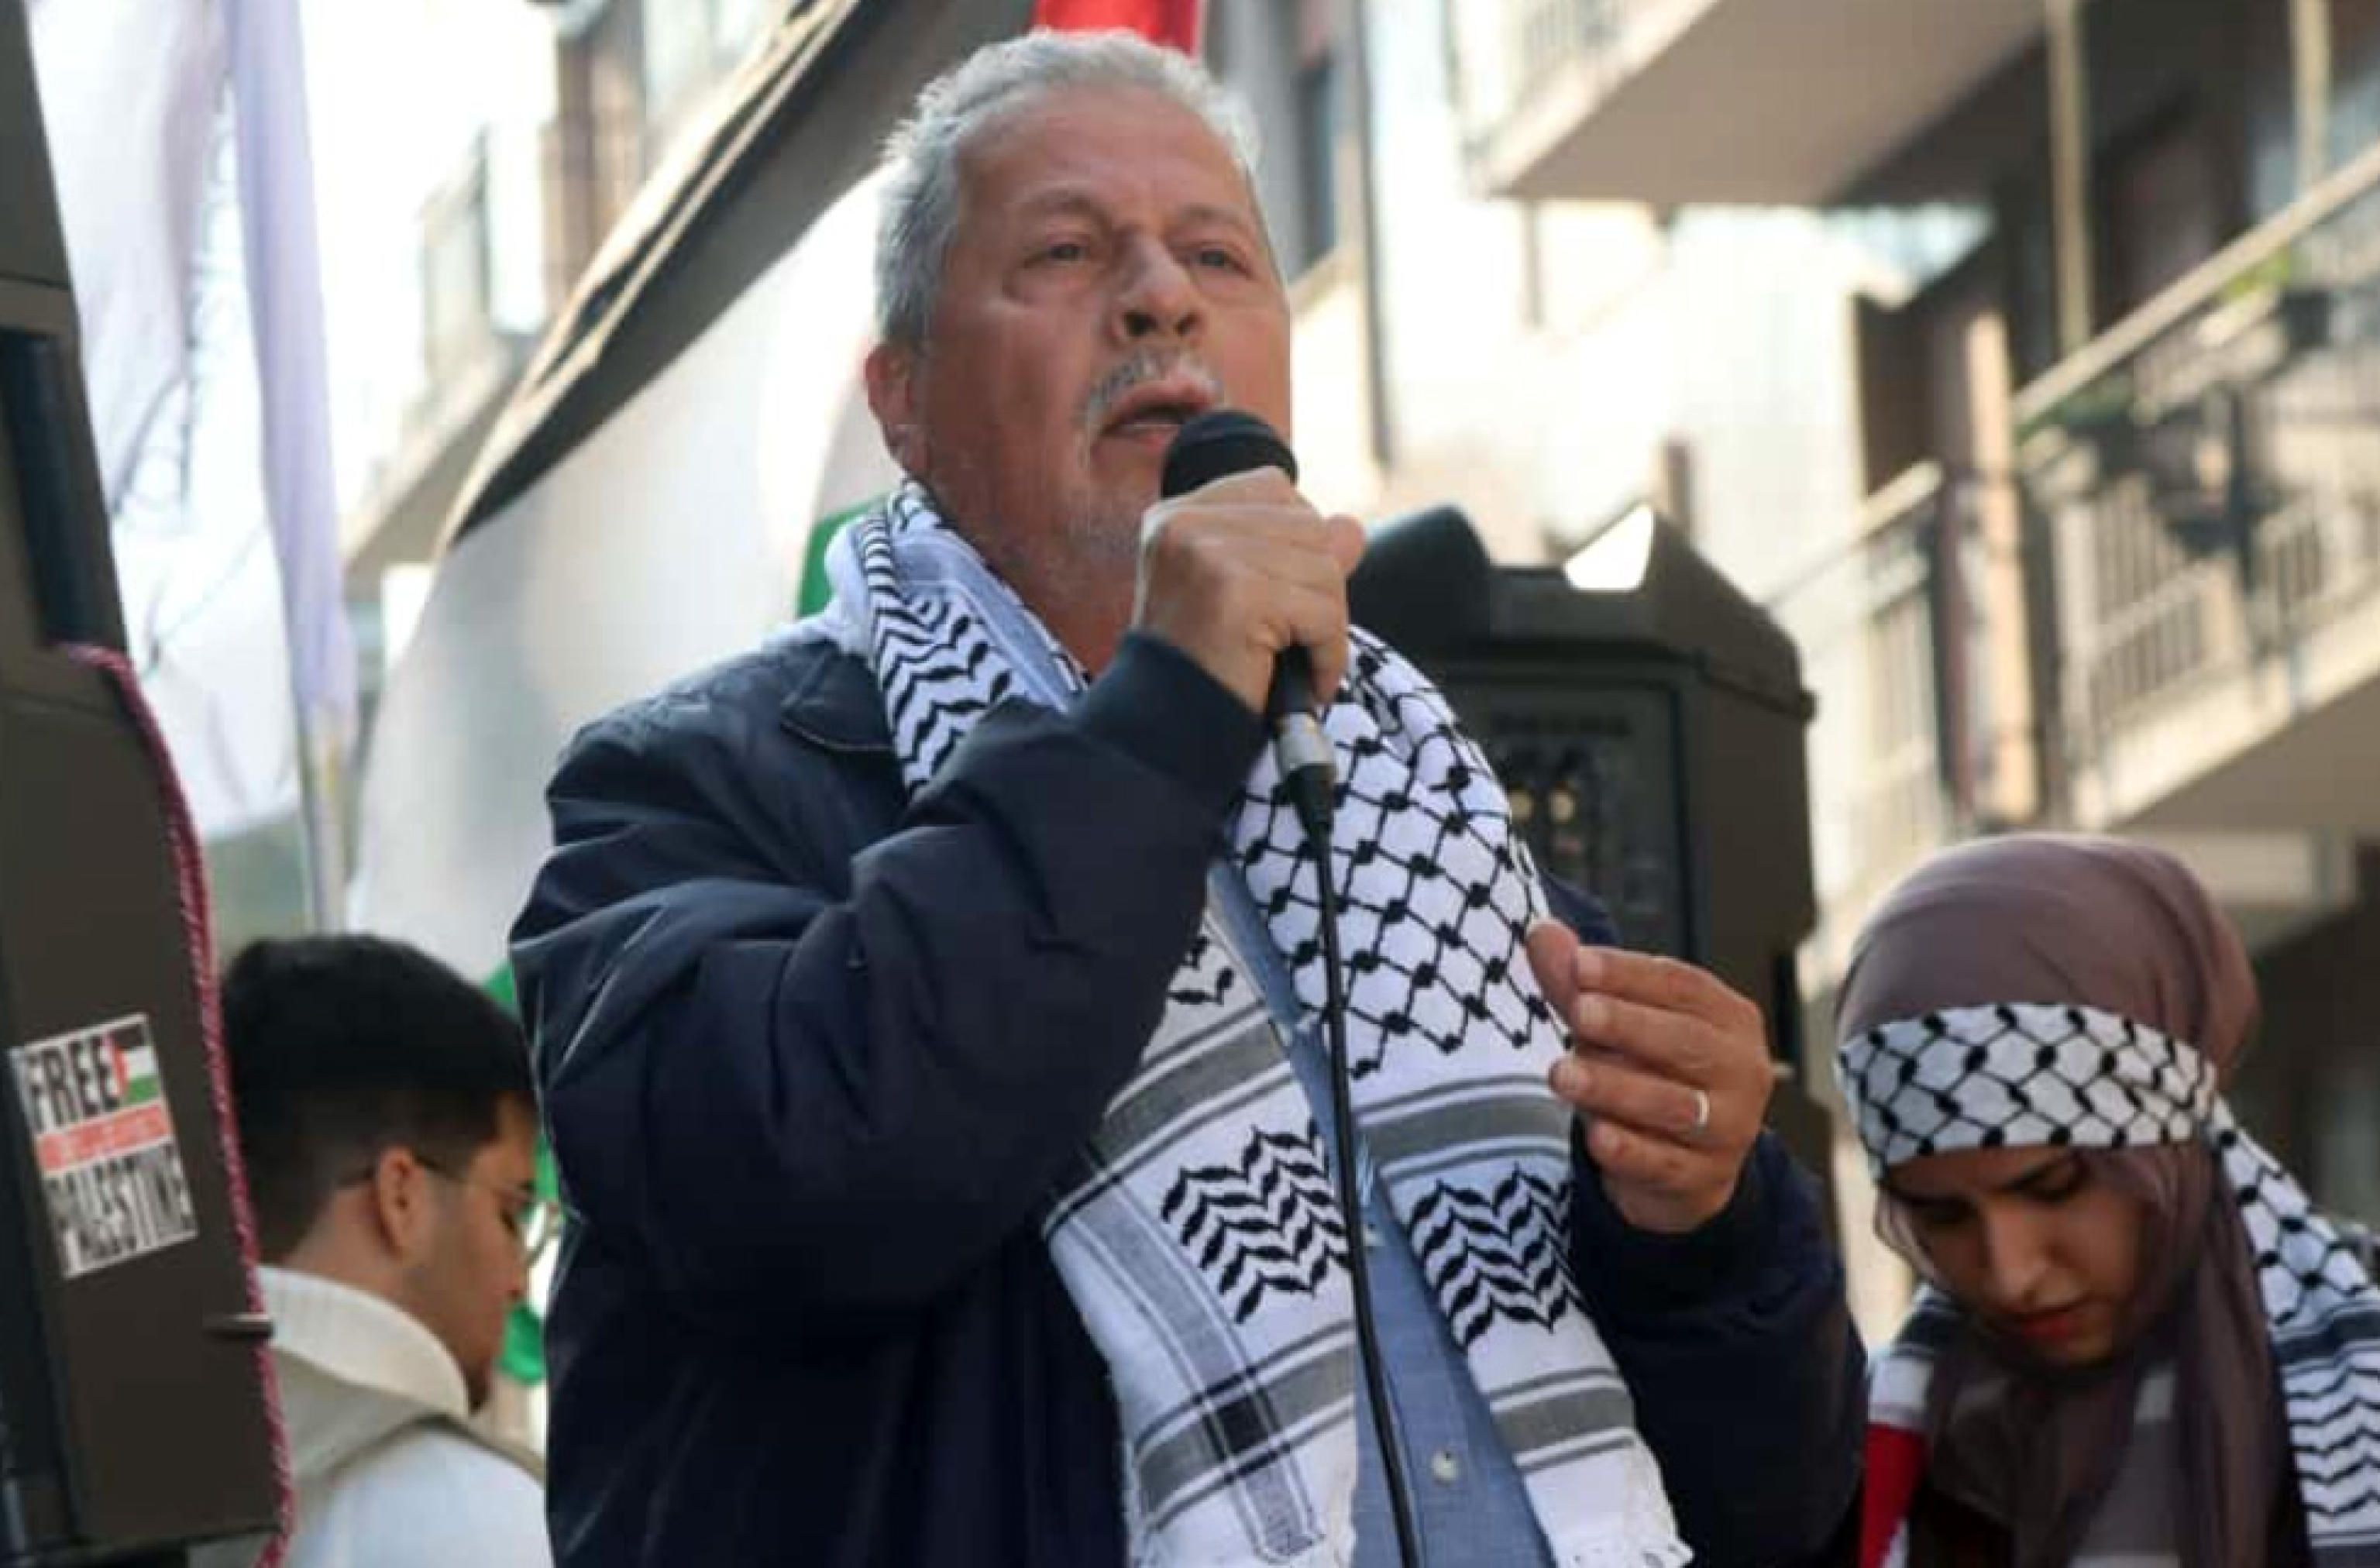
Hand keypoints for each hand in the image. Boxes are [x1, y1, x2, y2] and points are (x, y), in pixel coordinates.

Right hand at [1132, 468, 1366, 714]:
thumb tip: (1350, 528)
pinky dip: (1329, 657)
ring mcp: (1207, 553)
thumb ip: (1291, 553)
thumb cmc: (1201, 672)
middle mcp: (1184, 523)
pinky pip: (1326, 613)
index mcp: (1176, 515)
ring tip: (1291, 664)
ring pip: (1325, 569)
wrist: (1163, 737)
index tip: (1275, 602)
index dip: (1295, 549)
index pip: (1274, 491)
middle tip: (1286, 642)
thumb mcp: (1242, 596)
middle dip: (1316, 590)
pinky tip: (1304, 683)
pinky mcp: (1236, 594)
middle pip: (1308, 526)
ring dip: (1325, 627)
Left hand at [1527, 921, 1773, 1233]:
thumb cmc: (1649, 1074)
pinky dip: (1629, 1151)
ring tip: (1563, 1074)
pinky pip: (1663, 1164)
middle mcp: (1743, 1071)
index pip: (1683, 986)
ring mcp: (1729, 1130)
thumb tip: (1541, 932)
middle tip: (1580, 1013)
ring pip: (1674, 1106)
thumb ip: (1579, 984)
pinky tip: (1595, 1136)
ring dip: (1616, 1088)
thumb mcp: (1618, 1026)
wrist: (1682, 1169)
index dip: (1630, 974)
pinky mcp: (1702, 1181)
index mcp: (1730, 1019)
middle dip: (1630, 1026)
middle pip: (1687, 1043)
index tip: (1581, 963)